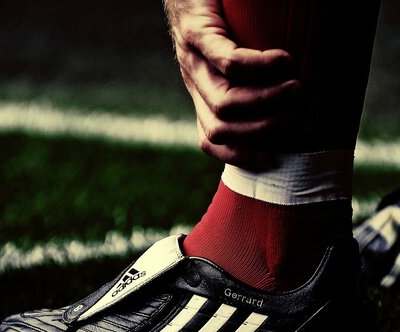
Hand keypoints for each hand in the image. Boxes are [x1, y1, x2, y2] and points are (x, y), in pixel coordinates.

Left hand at [165, 0, 300, 169]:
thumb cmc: (223, 20)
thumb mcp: (230, 60)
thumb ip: (251, 85)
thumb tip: (295, 108)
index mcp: (200, 95)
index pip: (210, 140)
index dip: (240, 155)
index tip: (273, 156)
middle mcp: (193, 82)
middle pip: (221, 128)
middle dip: (263, 129)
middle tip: (295, 110)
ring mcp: (191, 60)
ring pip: (225, 103)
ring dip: (266, 101)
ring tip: (295, 86)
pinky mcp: (196, 34)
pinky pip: (228, 62)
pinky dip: (260, 67)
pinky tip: (282, 61)